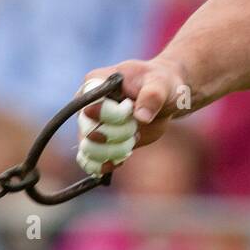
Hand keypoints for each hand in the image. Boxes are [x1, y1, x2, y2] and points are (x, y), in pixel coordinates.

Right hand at [75, 59, 189, 175]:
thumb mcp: (161, 83)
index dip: (111, 114)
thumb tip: (141, 117)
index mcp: (94, 84)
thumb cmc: (160, 84)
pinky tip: (120, 161)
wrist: (163, 98)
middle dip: (118, 134)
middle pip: (90, 131)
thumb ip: (152, 96)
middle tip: (136, 126)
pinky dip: (103, 166)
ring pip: (89, 150)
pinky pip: (89, 162)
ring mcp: (91, 126)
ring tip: (133, 137)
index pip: (90, 105)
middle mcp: (87, 106)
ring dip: (115, 150)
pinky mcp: (99, 144)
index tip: (131, 107)